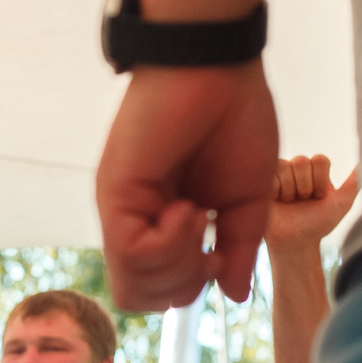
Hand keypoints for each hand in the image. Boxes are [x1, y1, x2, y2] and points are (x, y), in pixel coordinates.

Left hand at [95, 63, 279, 309]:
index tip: (220, 250)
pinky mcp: (115, 192)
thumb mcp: (246, 200)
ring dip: (179, 264)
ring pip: (132, 285)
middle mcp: (133, 218)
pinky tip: (188, 208)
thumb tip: (236, 296)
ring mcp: (120, 206)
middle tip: (210, 242)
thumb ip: (239, 249)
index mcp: (159, 220)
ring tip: (199, 217)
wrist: (216, 65)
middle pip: (139, 296)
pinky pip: (133, 251)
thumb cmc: (234, 119)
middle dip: (184, 285)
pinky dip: (170, 243)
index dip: (191, 285)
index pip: (156, 288)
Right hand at [264, 154, 359, 250]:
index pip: (320, 159)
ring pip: (284, 166)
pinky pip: (269, 174)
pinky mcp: (262, 181)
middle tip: (302, 201)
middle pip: (301, 161)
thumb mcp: (341, 204)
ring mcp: (279, 174)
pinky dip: (275, 190)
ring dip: (289, 190)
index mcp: (316, 172)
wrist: (295, 243)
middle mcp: (297, 170)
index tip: (319, 197)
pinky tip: (275, 201)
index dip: (320, 180)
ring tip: (288, 203)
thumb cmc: (318, 225)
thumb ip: (354, 183)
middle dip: (304, 186)